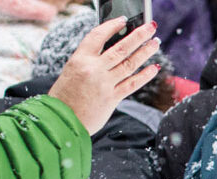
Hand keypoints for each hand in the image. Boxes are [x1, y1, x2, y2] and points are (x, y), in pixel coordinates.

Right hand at [48, 19, 160, 134]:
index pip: (98, 36)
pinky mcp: (112, 98)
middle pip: (121, 48)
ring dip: (145, 52)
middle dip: (138, 35)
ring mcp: (104, 84)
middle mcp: (93, 69)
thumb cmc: (65, 95)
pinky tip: (154, 67)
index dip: (112, 26)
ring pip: (130, 64)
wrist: (60, 120)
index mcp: (79, 59)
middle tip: (150, 26)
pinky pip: (132, 84)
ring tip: (155, 42)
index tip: (123, 20)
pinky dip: (145, 75)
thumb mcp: (72, 71)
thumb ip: (89, 61)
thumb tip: (112, 51)